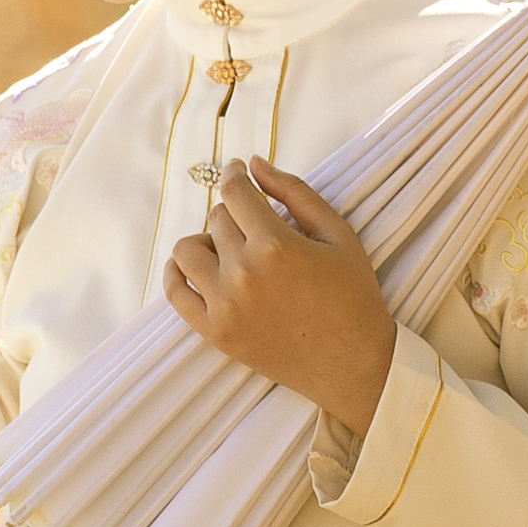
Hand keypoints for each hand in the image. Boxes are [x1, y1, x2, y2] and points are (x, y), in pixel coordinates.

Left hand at [161, 156, 396, 435]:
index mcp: (276, 245)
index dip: (234, 174)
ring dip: (206, 240)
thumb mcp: (337, 233)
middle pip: (217, 219)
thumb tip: (254, 163)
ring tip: (230, 250)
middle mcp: (243, 273)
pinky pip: (174, 292)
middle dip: (235, 214)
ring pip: (187, 249)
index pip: (235, 192)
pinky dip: (177, 273)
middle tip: (256, 225)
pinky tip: (196, 267)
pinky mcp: (214, 332)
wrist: (353, 363)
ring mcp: (224, 305)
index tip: (237, 171)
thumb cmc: (353, 295)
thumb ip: (295, 192)